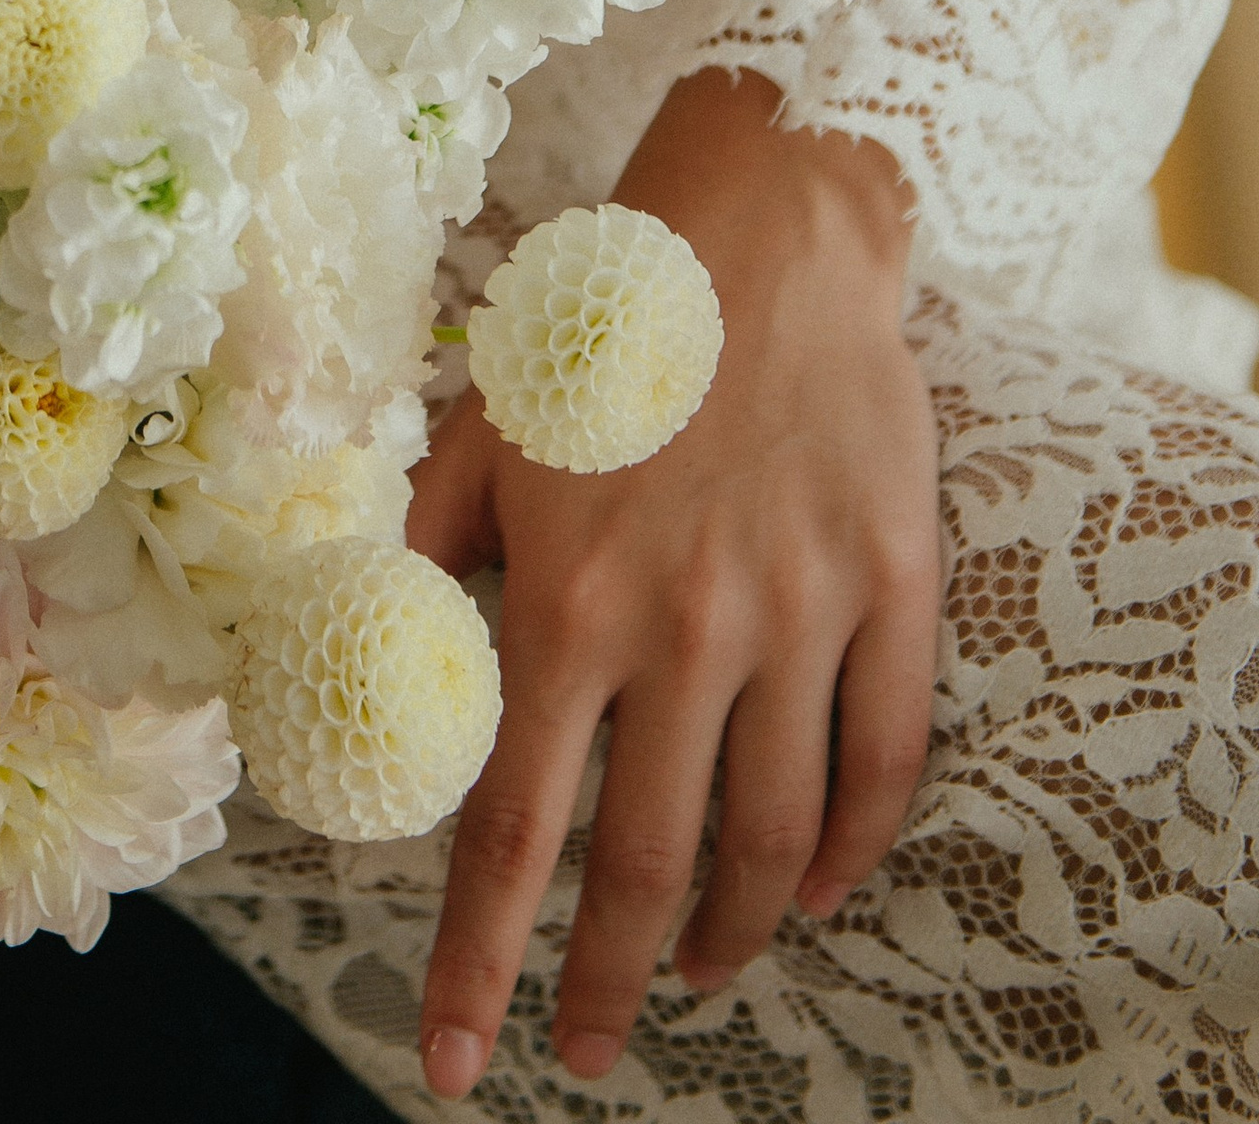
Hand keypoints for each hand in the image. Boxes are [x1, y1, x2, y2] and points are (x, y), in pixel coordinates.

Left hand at [405, 71, 939, 1096]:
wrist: (766, 220)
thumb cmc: (605, 318)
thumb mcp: (483, 428)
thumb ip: (426, 553)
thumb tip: (366, 659)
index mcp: (569, 598)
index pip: (512, 830)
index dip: (478, 962)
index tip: (452, 1063)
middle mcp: (688, 628)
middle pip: (651, 868)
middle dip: (608, 985)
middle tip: (582, 1050)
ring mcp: (802, 613)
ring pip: (771, 839)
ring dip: (731, 937)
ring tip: (699, 978)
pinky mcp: (891, 586)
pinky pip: (880, 761)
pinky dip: (847, 850)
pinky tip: (812, 890)